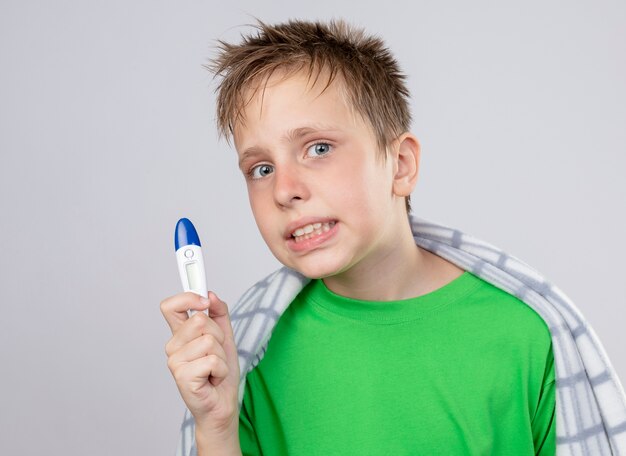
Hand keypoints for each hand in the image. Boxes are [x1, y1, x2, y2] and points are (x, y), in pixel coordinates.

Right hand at [161, 291, 239, 437]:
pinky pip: (212, 360)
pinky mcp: (182, 376)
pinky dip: (221, 369)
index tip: (204, 300)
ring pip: (209, 340)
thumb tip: (211, 295)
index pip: (170, 306)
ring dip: (221, 356)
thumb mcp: (225, 337)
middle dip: (218, 336)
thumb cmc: (220, 373)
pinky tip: (213, 379)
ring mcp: (175, 362)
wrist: (222, 404)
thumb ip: (219, 313)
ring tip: (215, 369)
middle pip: (199, 320)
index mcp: (180, 335)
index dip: (187, 297)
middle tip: (217, 354)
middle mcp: (173, 347)